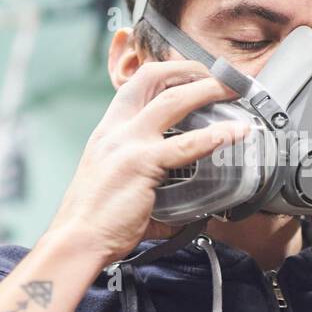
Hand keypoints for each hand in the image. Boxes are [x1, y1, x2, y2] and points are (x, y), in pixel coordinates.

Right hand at [47, 61, 248, 266]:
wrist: (76, 241)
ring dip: (208, 90)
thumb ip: (154, 185)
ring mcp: (128, 143)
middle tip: (222, 77)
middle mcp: (116, 129)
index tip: (196, 74)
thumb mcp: (119, 185)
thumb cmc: (96, 220)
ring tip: (234, 91)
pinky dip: (214, 136)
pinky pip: (185, 145)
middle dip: (192, 71)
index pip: (137, 83)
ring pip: (173, 101)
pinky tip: (234, 133)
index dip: (169, 71)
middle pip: (154, 79)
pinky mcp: (140, 164)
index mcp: (109, 131)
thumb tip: (193, 207)